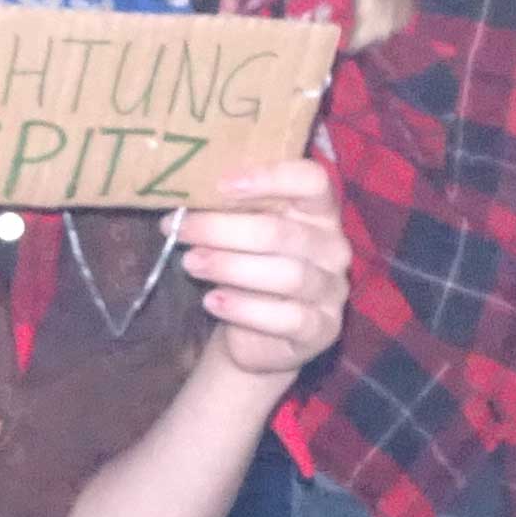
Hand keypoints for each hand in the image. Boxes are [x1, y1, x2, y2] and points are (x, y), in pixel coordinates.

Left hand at [176, 158, 351, 377]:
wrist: (256, 338)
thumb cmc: (248, 271)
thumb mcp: (241, 235)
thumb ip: (229, 213)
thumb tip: (188, 195)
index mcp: (318, 212)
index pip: (313, 181)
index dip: (272, 177)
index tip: (222, 184)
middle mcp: (333, 248)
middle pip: (284, 233)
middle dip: (225, 229)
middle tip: (182, 229)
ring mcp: (332, 290)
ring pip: (287, 275)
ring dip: (231, 267)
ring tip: (191, 263)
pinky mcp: (323, 329)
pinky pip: (288, 318)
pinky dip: (245, 309)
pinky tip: (213, 301)